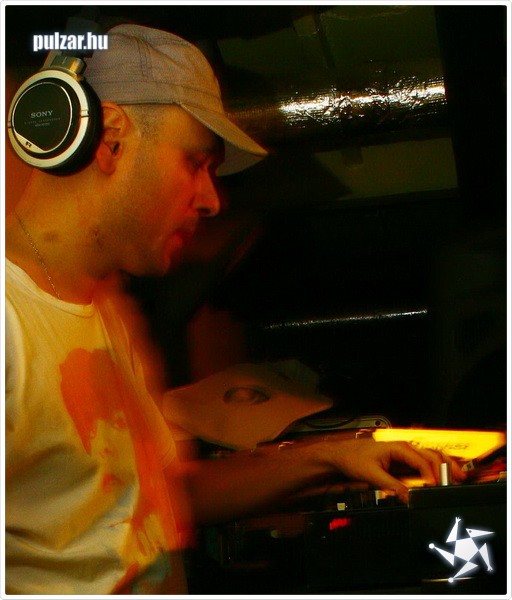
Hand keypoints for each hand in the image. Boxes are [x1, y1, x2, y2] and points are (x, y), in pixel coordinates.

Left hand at [319, 436, 466, 501]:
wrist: (341, 455)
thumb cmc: (353, 459)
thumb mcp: (371, 475)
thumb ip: (391, 486)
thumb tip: (408, 497)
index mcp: (397, 447)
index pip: (420, 460)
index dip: (430, 473)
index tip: (435, 486)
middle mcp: (403, 447)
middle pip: (430, 455)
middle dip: (445, 466)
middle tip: (458, 479)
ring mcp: (403, 453)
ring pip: (429, 457)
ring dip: (443, 466)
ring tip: (456, 476)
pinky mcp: (401, 460)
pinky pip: (421, 463)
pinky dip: (433, 469)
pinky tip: (441, 477)